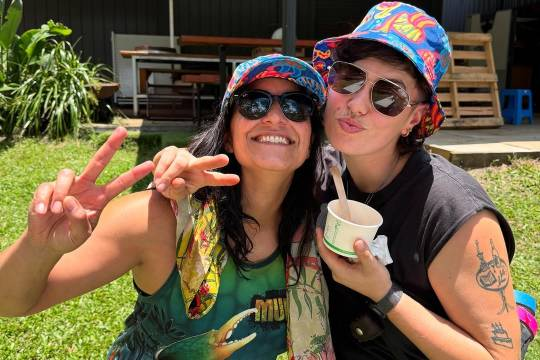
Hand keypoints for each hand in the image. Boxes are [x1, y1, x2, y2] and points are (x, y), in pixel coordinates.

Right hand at [27, 127, 153, 254]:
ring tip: (56, 212)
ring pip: (67, 174)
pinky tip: (43, 213)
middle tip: (123, 130)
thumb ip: (80, 221)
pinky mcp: (47, 188)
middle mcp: (86, 187)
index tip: (150, 164)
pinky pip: (47, 188)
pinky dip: (44, 201)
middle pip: (99, 161)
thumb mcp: (80, 235)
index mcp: (99, 197)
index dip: (134, 174)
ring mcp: (67, 186)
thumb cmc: (68, 237)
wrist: (45, 242)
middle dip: (111, 145)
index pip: (120, 183)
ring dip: (61, 194)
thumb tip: (71, 200)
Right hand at [152, 146, 239, 199]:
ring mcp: (184, 156)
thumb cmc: (172, 187)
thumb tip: (178, 181)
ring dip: (169, 175)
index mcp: (201, 177)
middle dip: (214, 161)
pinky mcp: (171, 150)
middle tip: (225, 159)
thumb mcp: (176, 194)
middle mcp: (195, 165)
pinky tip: (157, 177)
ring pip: (180, 163)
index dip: (225, 179)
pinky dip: (161, 170)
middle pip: (205, 162)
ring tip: (161, 186)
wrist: (158, 178)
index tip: (237, 179)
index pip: (214, 178)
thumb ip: (178, 190)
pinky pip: (167, 159)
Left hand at [316, 227, 391, 301]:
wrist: (383, 293)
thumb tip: (357, 241)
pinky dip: (340, 249)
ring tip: (334, 230)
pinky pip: (339, 258)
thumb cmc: (377, 280)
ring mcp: (341, 272)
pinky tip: (344, 241)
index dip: (320, 241)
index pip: (325, 255)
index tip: (319, 229)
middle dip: (326, 241)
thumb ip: (364, 253)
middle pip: (328, 254)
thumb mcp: (372, 265)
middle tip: (328, 226)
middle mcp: (337, 272)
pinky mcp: (346, 271)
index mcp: (340, 271)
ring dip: (333, 244)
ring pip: (333, 256)